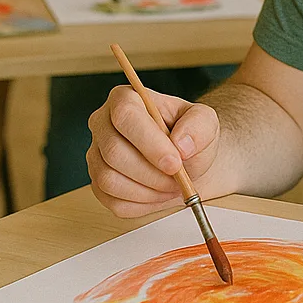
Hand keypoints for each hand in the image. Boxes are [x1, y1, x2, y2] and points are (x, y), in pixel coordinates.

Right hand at [87, 84, 220, 217]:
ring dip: (148, 190)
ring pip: (109, 180)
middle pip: (114, 152)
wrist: (187, 160)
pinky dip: (142, 204)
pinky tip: (159, 193)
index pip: (125, 116)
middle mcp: (103, 124)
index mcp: (125, 98)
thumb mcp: (205, 121)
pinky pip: (113, 201)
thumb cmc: (190, 135)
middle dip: (152, 172)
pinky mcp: (98, 184)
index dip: (150, 142)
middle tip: (178, 178)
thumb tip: (181, 144)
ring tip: (172, 185)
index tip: (175, 162)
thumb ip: (198, 126)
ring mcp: (96, 155)